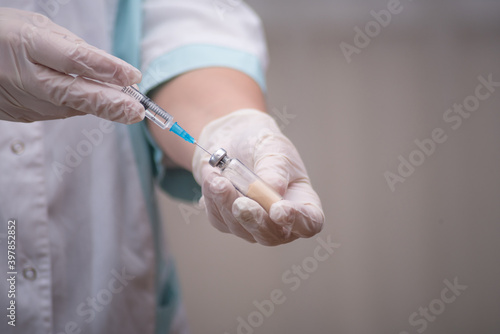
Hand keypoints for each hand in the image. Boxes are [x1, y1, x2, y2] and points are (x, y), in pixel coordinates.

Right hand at [0, 8, 143, 122]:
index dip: (105, 68)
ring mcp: (20, 100)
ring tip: (127, 108)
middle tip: (137, 111)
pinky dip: (78, 106)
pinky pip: (58, 111)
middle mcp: (23, 75)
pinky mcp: (21, 115)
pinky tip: (92, 102)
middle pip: (72, 93)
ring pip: (69, 107)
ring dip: (99, 107)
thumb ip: (75, 48)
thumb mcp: (39, 28)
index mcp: (26, 43)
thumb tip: (112, 71)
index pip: (72, 58)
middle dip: (109, 104)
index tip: (133, 76)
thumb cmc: (5, 34)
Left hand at [192, 109, 323, 245]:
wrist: (233, 140)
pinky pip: (220, 219)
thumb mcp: (272, 146)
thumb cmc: (261, 143)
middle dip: (255, 220)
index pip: (309, 223)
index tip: (279, 209)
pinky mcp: (229, 223)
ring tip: (218, 179)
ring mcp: (254, 226)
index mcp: (303, 202)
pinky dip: (214, 198)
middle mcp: (281, 221)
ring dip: (227, 204)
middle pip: (273, 235)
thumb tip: (274, 189)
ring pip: (242, 229)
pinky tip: (213, 179)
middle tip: (240, 203)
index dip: (297, 221)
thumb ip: (275, 167)